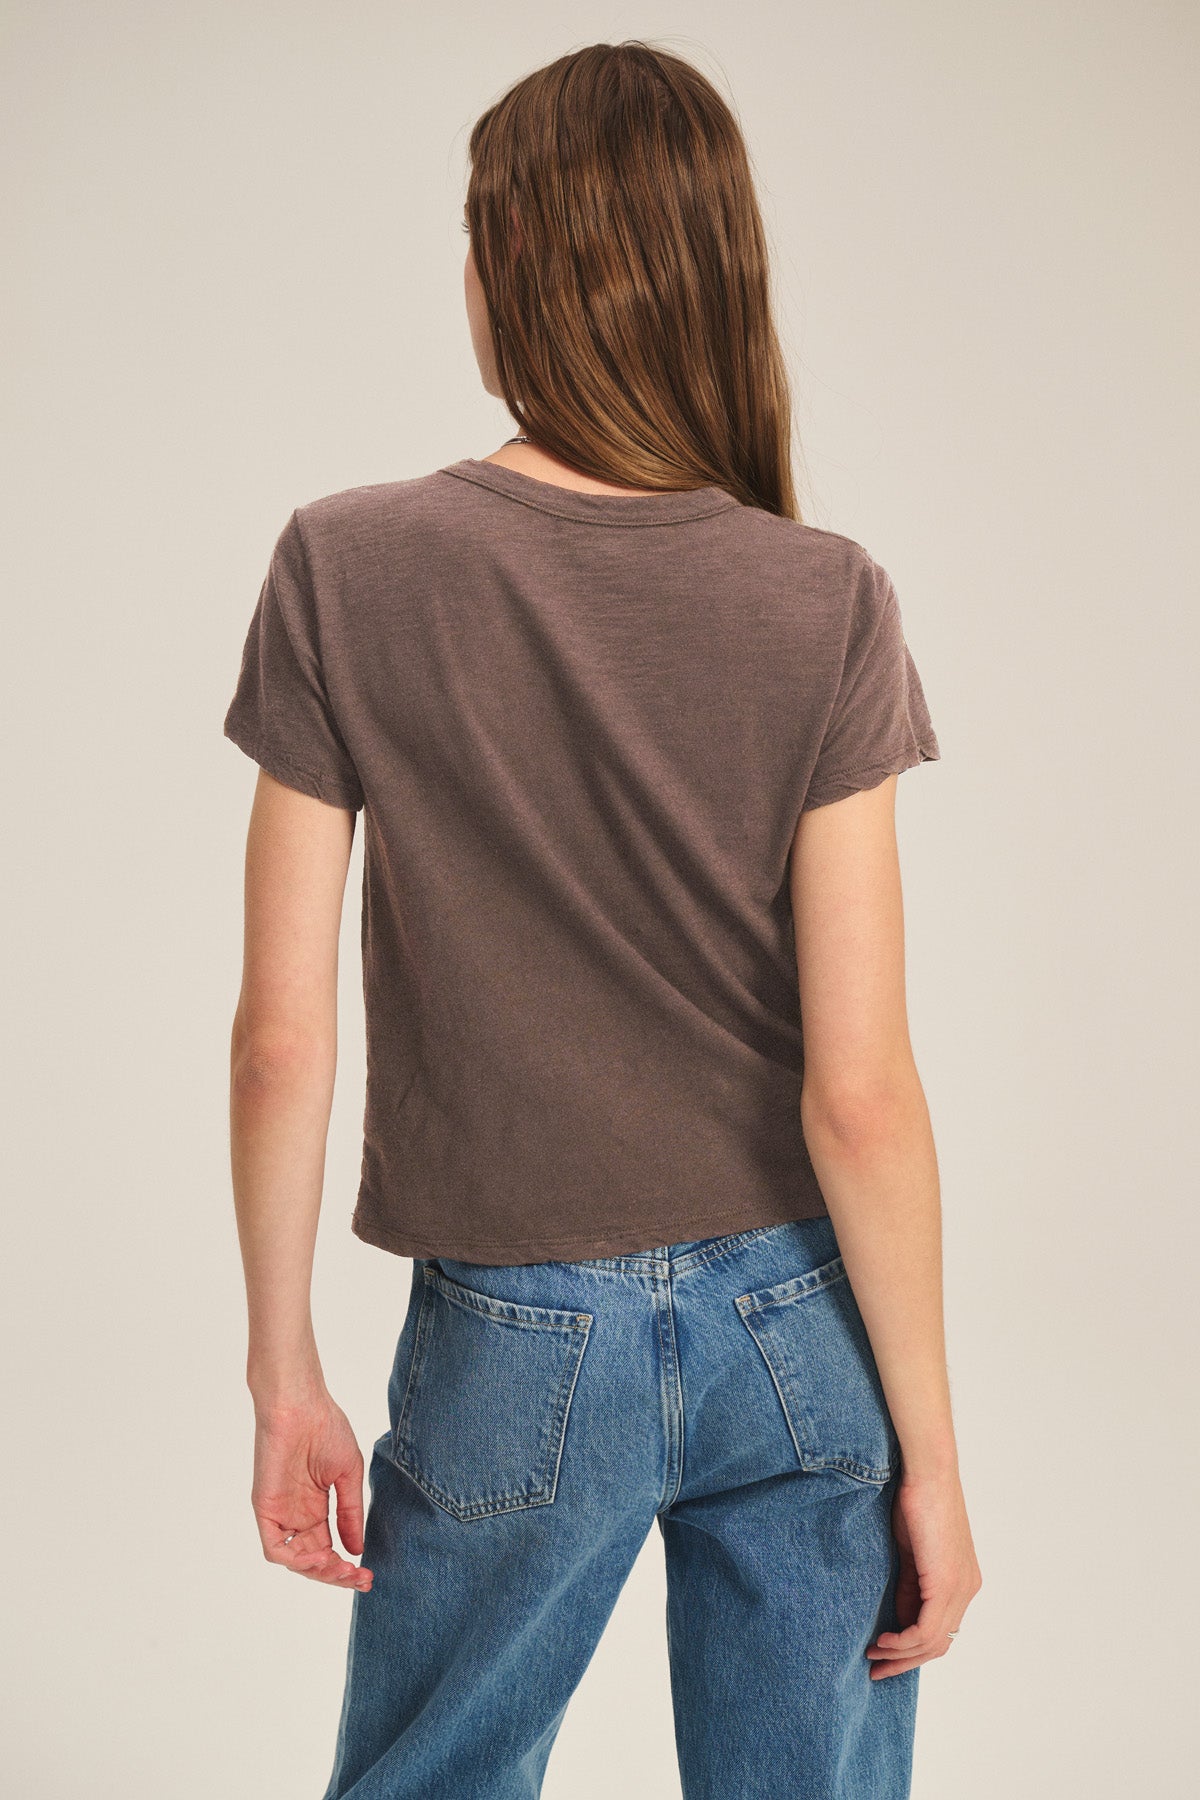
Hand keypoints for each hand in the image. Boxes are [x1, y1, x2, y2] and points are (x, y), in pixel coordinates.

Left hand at [251, 1391, 374, 1591]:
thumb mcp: (347, 1475)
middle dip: (336, 1575)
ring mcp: (280, 1513)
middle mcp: (296, 1515)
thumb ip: (350, 1514)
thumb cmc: (325, 1428)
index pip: (328, 1549)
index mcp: (314, 1508)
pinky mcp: (266, 1508)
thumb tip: (357, 1550)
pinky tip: (321, 1557)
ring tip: (342, 1569)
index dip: (345, 1568)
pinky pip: (275, 1547)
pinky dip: (295, 1560)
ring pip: (294, 1560)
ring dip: (319, 1571)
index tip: (368, 1577)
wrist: (300, 1404)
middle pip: (312, 1561)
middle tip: (359, 1579)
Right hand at [865, 1468, 980, 1677]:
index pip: (941, 1629)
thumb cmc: (915, 1500)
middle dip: (905, 1661)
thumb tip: (900, 1616)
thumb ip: (910, 1584)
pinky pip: (926, 1629)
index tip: (884, 1654)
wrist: (927, 1471)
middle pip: (939, 1643)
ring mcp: (960, 1588)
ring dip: (900, 1655)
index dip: (913, 1648)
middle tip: (877, 1670)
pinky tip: (882, 1641)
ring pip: (933, 1642)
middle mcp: (967, 1588)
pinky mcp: (946, 1584)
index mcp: (962, 1580)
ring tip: (872, 1656)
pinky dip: (903, 1642)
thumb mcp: (910, 1552)